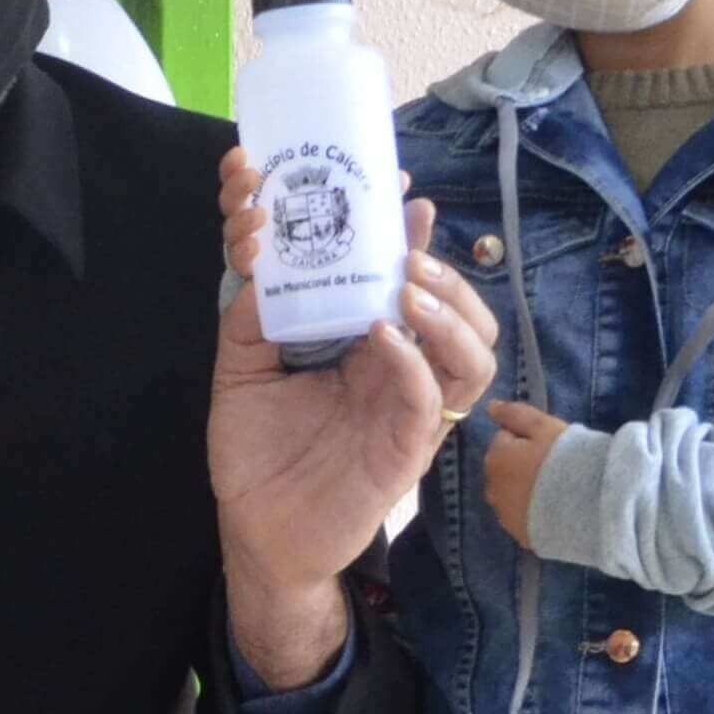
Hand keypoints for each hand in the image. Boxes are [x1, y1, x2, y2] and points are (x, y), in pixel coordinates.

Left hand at [209, 164, 499, 681]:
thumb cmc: (257, 451)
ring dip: (447, 306)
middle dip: (435, 259)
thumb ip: (252, 315)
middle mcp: (398, 367)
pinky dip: (414, 360)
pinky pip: (434, 398)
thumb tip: (259, 251)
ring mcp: (408, 406)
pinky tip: (382, 337)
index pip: (402, 274)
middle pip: (453, 302)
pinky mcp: (407, 448)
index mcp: (366, 341)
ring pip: (471, 347)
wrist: (257, 532)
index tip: (392, 182)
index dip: (403, 228)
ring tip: (406, 281)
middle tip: (404, 231)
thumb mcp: (242, 368)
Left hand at [477, 402, 565, 547]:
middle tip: (556, 467)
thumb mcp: (544, 427)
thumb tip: (490, 407)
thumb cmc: (568, 459)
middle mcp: (492, 489)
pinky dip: (534, 512)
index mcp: (495, 459)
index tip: (550, 446)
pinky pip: (524, 518)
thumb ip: (515, 414)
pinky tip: (556, 509)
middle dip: (523, 466)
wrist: (592, 506)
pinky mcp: (521, 536)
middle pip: (505, 470)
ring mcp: (505, 516)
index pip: (504, 441)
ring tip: (558, 489)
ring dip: (527, 490)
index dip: (528, 441)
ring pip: (512, 495)